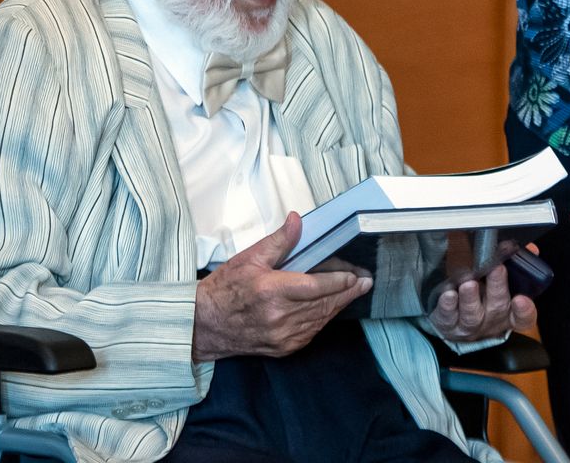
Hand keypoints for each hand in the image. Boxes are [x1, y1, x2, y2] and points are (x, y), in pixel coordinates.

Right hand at [192, 212, 372, 361]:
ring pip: (321, 319)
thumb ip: (279, 241)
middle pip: (324, 304)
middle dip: (347, 291)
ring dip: (338, 305)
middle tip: (365, 281)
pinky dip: (324, 318)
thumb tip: (297, 221)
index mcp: (271, 292)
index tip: (355, 274)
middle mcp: (279, 317)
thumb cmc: (225, 289)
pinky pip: (312, 332)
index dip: (339, 281)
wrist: (205, 325)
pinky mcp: (284, 348)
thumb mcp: (249, 258)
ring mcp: (283, 336)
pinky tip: (331, 307)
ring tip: (354, 291)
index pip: (315, 287)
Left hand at [426, 263, 535, 342]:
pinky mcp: (449, 324)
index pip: (524, 317)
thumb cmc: (485, 300)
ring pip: (472, 315)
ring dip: (471, 298)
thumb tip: (531, 248)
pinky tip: (449, 294)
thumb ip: (518, 265)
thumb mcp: (505, 285)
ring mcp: (470, 325)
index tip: (522, 299)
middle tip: (496, 269)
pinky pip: (448, 316)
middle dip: (497, 287)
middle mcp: (491, 320)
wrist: (459, 324)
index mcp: (509, 313)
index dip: (524, 310)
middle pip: (497, 307)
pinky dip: (448, 305)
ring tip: (469, 284)